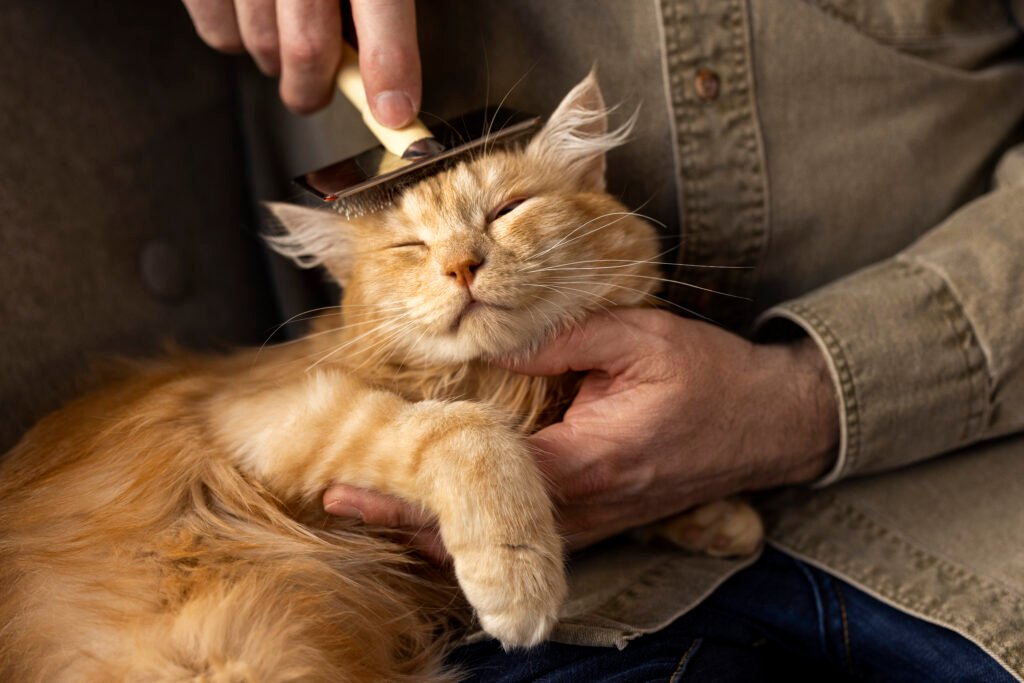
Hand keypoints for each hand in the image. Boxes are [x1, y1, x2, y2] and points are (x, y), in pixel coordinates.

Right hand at [182, 0, 420, 121]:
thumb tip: (381, 59)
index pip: (382, 3)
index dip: (391, 66)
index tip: (395, 111)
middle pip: (309, 45)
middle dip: (318, 88)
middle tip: (316, 96)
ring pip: (261, 43)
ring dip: (277, 64)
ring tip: (285, 49)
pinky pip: (216, 28)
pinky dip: (235, 40)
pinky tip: (250, 19)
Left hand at [324, 309, 838, 554]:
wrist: (769, 421)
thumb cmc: (710, 376)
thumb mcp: (637, 337)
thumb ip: (559, 339)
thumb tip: (487, 336)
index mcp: (587, 463)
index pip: (480, 489)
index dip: (411, 494)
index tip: (352, 485)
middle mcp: (584, 506)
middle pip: (477, 529)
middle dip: (404, 519)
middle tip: (342, 497)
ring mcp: (591, 519)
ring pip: (496, 535)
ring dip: (434, 523)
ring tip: (374, 503)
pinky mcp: (598, 515)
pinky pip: (525, 526)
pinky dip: (475, 519)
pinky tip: (442, 504)